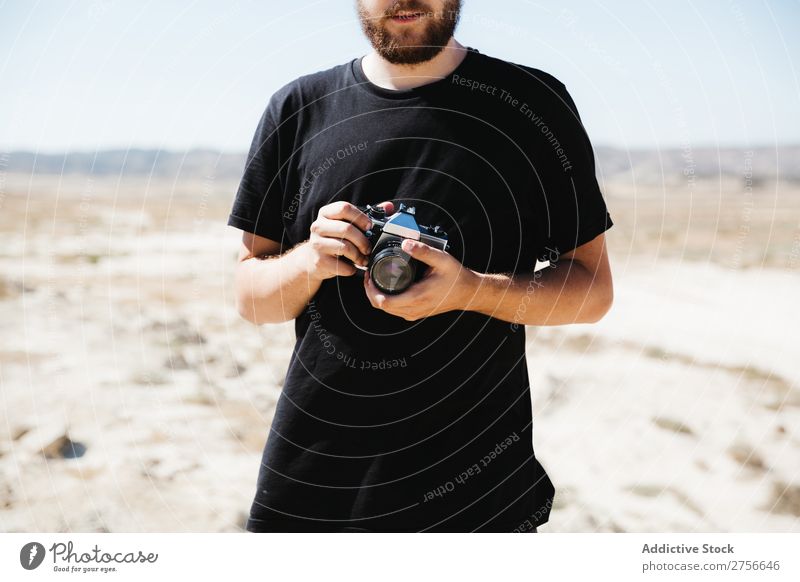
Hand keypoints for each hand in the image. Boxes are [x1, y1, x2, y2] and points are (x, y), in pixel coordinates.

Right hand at [301, 200, 393, 280]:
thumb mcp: (347, 224)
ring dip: (359, 255)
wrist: (313, 258)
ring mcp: (316, 244)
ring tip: (363, 259)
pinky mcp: (319, 261)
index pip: (344, 208)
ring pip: (344, 247)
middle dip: (363, 240)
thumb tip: (389, 206)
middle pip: (346, 229)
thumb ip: (367, 215)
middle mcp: (318, 226)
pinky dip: (351, 268)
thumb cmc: (335, 238)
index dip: (360, 217)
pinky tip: (353, 267)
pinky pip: (341, 265)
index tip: (370, 226)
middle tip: (369, 248)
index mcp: (326, 213)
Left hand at [364, 238, 478, 319]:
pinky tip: (386, 287)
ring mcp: (414, 313)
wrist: (468, 292)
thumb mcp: (442, 260)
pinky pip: (394, 310)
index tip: (368, 275)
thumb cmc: (457, 278)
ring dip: (377, 296)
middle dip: (370, 291)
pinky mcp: (416, 313)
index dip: (370, 289)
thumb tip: (406, 242)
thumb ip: (423, 251)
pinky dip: (386, 300)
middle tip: (368, 274)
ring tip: (374, 279)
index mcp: (417, 297)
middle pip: (381, 306)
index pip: (383, 302)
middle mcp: (414, 309)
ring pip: (386, 309)